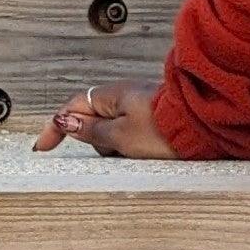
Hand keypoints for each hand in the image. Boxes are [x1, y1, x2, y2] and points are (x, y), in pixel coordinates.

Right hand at [31, 79, 181, 159]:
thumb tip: (66, 122)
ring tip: (137, 154)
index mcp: (113, 95)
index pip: (73, 107)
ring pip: (113, 131)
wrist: (206, 128)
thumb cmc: (165, 131)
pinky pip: (131, 135)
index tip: (42, 147)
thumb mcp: (120, 136)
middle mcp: (126, 97)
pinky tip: (147, 153)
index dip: (55, 126)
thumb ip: (91, 131)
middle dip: (94, 140)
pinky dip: (131, 147)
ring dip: (116, 146)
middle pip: (94, 121)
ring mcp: (141, 108)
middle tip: (111, 152)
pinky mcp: (155, 121)